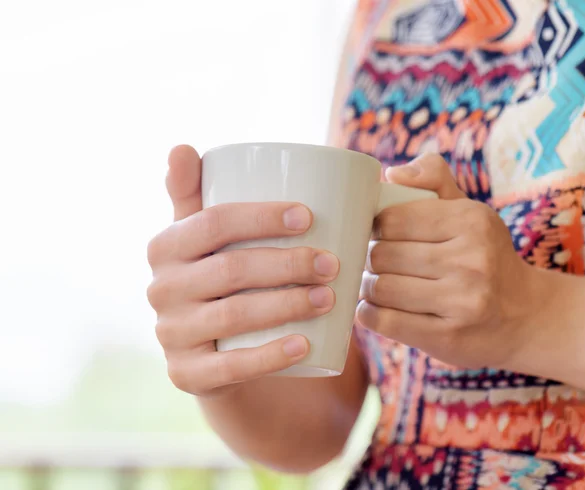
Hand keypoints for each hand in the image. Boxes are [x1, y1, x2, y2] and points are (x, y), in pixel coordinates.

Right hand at [147, 145, 338, 396]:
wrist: (208, 343)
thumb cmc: (216, 274)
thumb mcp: (202, 236)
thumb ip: (194, 193)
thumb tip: (179, 147)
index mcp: (165, 246)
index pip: (213, 223)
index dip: (261, 217)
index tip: (309, 217)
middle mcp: (160, 289)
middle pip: (230, 270)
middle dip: (288, 264)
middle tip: (332, 264)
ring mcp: (171, 334)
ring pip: (234, 316)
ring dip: (288, 305)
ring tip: (330, 297)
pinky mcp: (186, 374)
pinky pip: (229, 367)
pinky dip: (271, 356)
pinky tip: (306, 344)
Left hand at [358, 154, 540, 368]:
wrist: (527, 316)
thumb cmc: (484, 257)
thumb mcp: (469, 211)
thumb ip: (433, 179)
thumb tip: (392, 174)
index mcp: (471, 221)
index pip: (391, 219)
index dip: (374, 229)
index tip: (378, 237)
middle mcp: (471, 260)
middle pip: (382, 255)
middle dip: (370, 260)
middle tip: (375, 264)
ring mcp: (462, 302)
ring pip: (380, 288)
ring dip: (368, 288)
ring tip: (376, 285)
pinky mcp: (448, 338)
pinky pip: (385, 321)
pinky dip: (369, 314)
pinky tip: (376, 309)